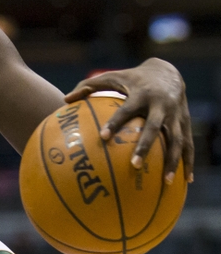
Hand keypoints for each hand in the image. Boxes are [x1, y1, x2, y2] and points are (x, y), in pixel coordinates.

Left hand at [65, 57, 193, 183]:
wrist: (169, 72)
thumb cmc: (132, 78)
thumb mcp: (111, 77)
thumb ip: (88, 87)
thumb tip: (65, 100)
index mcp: (142, 94)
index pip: (127, 110)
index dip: (116, 123)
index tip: (103, 137)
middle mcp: (161, 105)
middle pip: (155, 128)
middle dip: (146, 146)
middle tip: (134, 165)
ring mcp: (176, 115)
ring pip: (177, 140)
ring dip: (172, 161)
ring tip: (165, 182)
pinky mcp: (186, 124)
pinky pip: (188, 145)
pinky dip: (188, 162)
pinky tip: (185, 181)